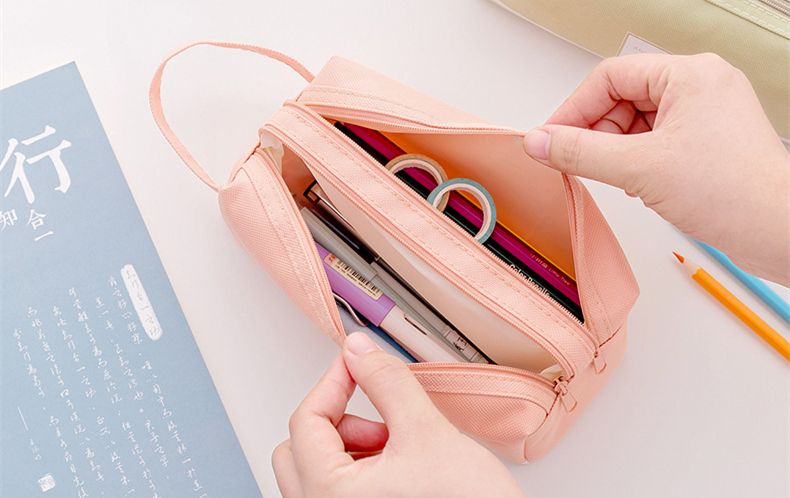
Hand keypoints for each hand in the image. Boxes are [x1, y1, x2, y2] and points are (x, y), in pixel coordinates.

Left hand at [272, 332, 525, 497]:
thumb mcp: (427, 433)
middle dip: (339, 422)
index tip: (358, 364)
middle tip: (381, 417)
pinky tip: (400, 470)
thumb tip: (359, 352)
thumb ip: (387, 383)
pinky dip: (360, 471)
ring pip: (316, 471)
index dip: (334, 382)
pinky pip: (336, 492)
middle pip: (299, 449)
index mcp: (329, 495)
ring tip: (400, 449)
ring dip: (352, 448)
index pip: (306, 422)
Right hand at [523, 53, 789, 284]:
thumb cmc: (733, 193)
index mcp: (690, 74)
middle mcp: (700, 87)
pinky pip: (654, 140)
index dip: (574, 107)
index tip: (551, 138)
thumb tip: (539, 141)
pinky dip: (634, 160)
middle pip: (622, 97)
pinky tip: (634, 183)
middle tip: (574, 160)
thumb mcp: (638, 169)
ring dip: (614, 149)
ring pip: (636, 121)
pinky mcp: (706, 142)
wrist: (778, 232)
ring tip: (614, 177)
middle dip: (595, 131)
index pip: (610, 77)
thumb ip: (579, 152)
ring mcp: (705, 115)